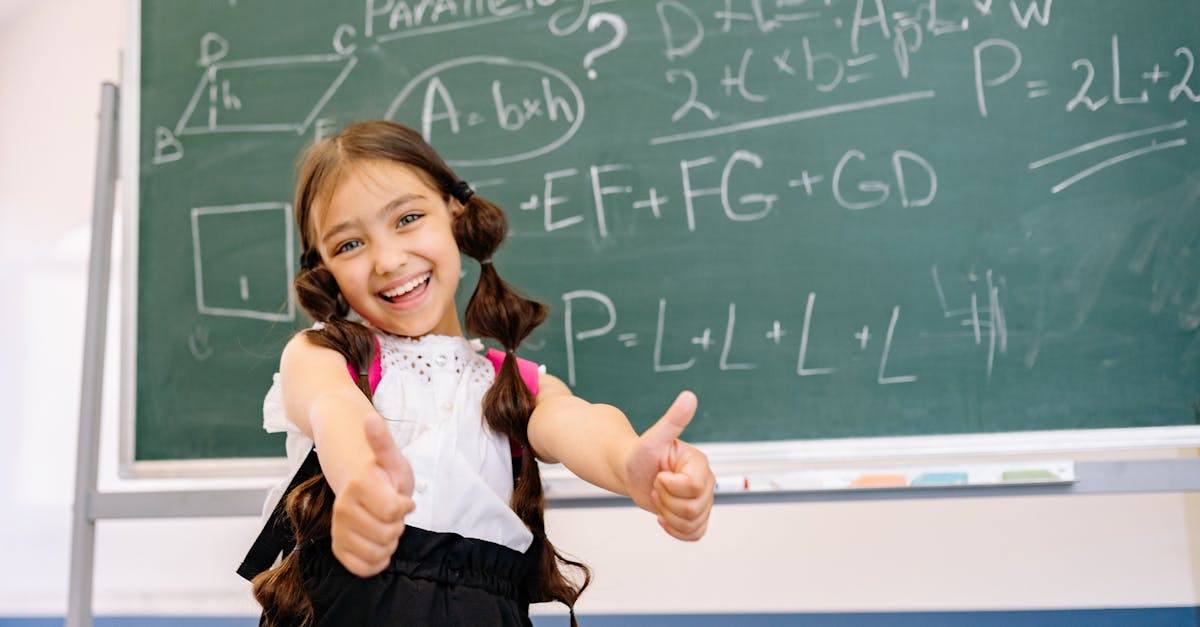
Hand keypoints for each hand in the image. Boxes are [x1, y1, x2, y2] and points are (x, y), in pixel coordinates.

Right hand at [330, 414, 414, 576]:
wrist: (363, 487)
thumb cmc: (383, 474)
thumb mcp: (392, 458)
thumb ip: (382, 441)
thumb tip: (370, 418)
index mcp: (359, 485)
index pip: (395, 511)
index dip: (405, 507)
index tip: (401, 498)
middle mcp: (343, 508)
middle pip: (388, 534)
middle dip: (398, 525)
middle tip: (392, 512)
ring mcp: (338, 530)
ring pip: (378, 553)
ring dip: (389, 542)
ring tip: (384, 524)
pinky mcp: (339, 549)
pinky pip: (364, 568)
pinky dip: (378, 560)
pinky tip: (378, 543)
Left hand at [624, 391, 714, 540]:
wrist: (631, 473)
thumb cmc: (640, 454)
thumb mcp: (653, 438)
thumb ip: (673, 420)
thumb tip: (689, 396)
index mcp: (700, 464)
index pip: (693, 487)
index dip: (669, 486)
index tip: (658, 475)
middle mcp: (707, 483)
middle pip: (692, 509)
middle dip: (666, 501)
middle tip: (656, 486)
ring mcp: (703, 502)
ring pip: (692, 523)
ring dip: (668, 515)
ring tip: (659, 498)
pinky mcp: (696, 517)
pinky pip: (694, 534)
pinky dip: (675, 529)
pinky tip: (664, 515)